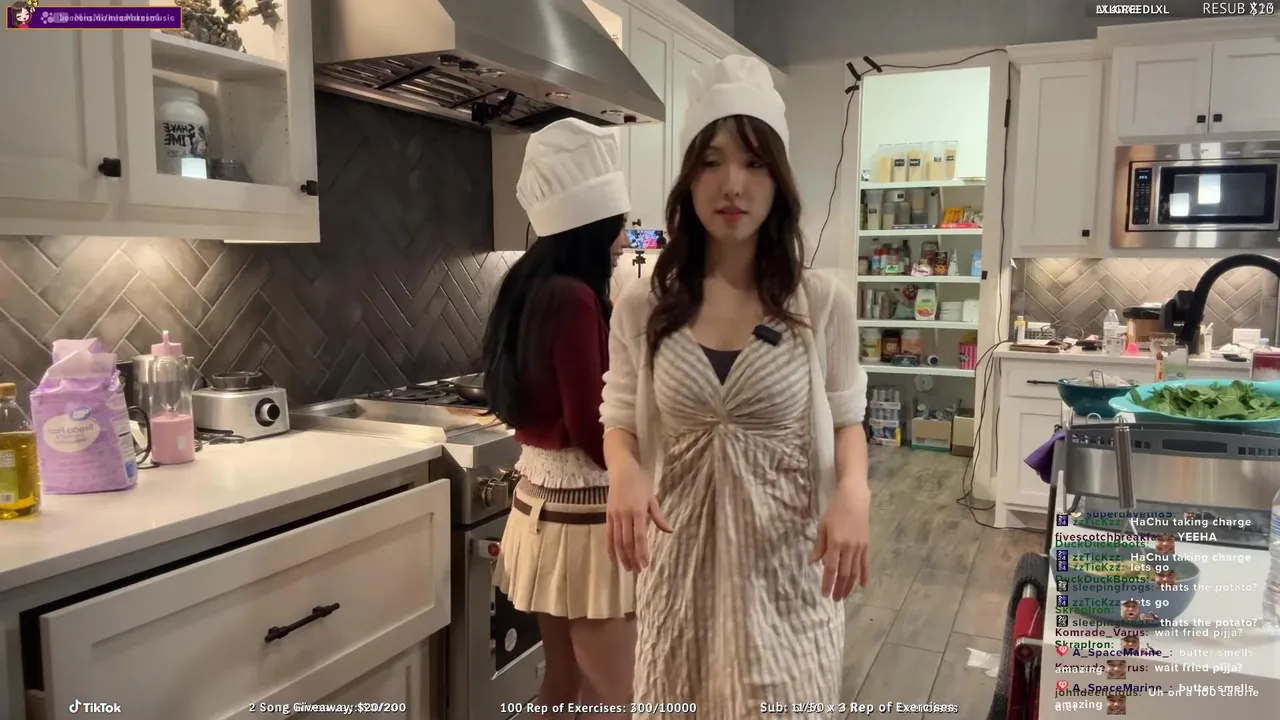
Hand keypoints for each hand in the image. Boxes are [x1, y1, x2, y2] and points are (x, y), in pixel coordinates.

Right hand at [606, 463, 671, 571]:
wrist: (622, 471)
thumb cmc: (640, 483)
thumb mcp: (652, 498)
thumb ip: (658, 517)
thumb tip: (669, 530)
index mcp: (638, 511)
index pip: (640, 536)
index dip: (642, 552)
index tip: (646, 565)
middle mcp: (625, 515)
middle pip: (627, 542)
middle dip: (632, 558)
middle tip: (638, 571)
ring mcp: (615, 516)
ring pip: (617, 541)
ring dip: (622, 557)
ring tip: (628, 569)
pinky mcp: (608, 516)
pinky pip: (608, 535)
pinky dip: (610, 549)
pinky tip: (614, 559)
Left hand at [812, 482, 869, 599]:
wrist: (854, 500)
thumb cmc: (834, 511)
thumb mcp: (822, 526)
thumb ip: (819, 546)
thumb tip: (813, 562)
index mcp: (835, 543)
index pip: (830, 568)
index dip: (827, 582)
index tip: (824, 594)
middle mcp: (848, 548)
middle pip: (844, 573)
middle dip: (839, 588)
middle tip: (834, 599)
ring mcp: (859, 548)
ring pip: (855, 572)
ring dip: (850, 586)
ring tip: (844, 596)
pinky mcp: (866, 546)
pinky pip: (865, 564)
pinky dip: (864, 576)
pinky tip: (863, 586)